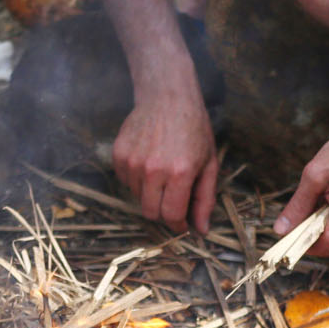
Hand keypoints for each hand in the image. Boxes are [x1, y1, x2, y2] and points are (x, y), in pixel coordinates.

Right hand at [113, 96, 218, 233]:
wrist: (168, 97)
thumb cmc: (193, 130)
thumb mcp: (209, 164)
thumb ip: (205, 199)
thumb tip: (201, 230)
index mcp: (180, 172)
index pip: (171, 215)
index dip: (178, 225)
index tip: (182, 225)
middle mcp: (153, 169)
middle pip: (150, 212)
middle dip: (163, 213)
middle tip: (172, 200)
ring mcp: (133, 162)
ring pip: (137, 197)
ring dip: (149, 193)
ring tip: (162, 172)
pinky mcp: (119, 154)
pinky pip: (125, 181)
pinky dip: (136, 179)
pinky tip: (148, 161)